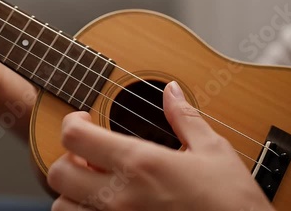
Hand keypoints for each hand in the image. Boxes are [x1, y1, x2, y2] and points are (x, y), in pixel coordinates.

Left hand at [48, 82, 274, 210]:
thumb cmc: (232, 202)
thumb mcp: (213, 151)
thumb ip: (185, 118)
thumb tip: (172, 91)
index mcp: (141, 164)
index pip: (75, 137)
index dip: (72, 122)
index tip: (84, 119)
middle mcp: (121, 197)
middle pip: (59, 173)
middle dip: (68, 157)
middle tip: (87, 153)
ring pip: (63, 207)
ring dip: (72, 191)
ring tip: (94, 182)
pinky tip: (106, 205)